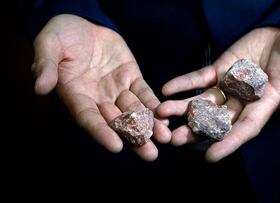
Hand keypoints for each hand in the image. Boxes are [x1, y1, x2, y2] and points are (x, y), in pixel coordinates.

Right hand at [32, 14, 170, 160]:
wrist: (82, 22)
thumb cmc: (60, 35)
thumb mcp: (48, 46)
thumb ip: (46, 66)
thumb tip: (39, 88)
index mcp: (76, 95)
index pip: (89, 118)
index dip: (101, 132)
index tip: (116, 146)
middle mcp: (98, 98)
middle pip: (116, 122)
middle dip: (134, 138)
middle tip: (151, 155)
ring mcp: (116, 89)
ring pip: (134, 110)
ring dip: (150, 125)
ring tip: (165, 137)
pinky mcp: (131, 77)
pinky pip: (143, 92)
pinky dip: (153, 103)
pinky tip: (165, 115)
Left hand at [157, 27, 279, 161]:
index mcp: (266, 103)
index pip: (246, 128)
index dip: (229, 142)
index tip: (210, 156)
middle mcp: (244, 99)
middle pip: (217, 119)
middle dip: (195, 130)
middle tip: (173, 140)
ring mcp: (230, 84)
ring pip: (203, 101)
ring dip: (182, 108)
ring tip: (160, 113)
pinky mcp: (220, 68)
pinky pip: (200, 77)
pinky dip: (184, 83)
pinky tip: (167, 88)